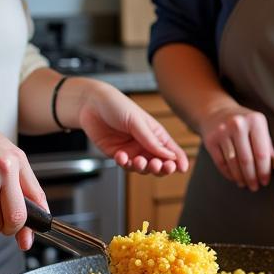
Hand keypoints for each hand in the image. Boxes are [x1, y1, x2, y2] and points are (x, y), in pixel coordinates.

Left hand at [69, 79, 189, 174]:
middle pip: (159, 163)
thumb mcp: (137, 121)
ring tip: (139, 161)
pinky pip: (125, 165)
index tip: (182, 168)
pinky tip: (121, 156)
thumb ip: (151, 140)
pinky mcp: (118, 155)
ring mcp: (132, 150)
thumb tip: (170, 156)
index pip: (171, 149)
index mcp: (155, 133)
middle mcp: (145, 144)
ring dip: (143, 167)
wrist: (91, 105)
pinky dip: (124, 164)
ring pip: (143, 168)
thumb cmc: (116, 106)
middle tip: (160, 166)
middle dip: (161, 167)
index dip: (178, 160)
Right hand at [198, 102, 273, 190]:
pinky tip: (234, 178)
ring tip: (245, 184)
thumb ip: (266, 145)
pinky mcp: (210, 139)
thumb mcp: (258, 127)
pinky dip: (228, 173)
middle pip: (247, 160)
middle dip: (252, 177)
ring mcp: (222, 131)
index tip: (265, 182)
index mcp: (255, 121)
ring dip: (240, 178)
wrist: (216, 111)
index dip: (264, 171)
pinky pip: (221, 162)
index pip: (261, 153)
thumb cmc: (243, 123)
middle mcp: (238, 124)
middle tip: (255, 187)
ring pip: (233, 163)